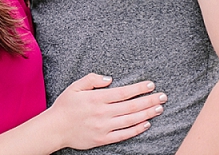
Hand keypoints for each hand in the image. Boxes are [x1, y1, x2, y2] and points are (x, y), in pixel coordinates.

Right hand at [47, 73, 166, 149]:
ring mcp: (104, 127)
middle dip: (149, 100)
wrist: (56, 128)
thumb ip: (92, 80)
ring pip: (131, 120)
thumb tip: (109, 79)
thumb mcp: (75, 87)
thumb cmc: (65, 106)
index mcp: (96, 98)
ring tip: (158, 108)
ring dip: (147, 114)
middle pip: (131, 106)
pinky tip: (146, 124)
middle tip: (162, 97)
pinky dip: (136, 129)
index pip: (123, 92)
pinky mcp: (103, 139)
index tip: (150, 85)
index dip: (139, 88)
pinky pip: (124, 134)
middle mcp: (103, 113)